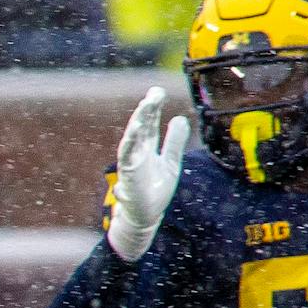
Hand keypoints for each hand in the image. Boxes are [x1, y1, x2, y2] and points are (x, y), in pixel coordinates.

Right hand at [108, 86, 188, 261]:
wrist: (147, 215)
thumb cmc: (156, 191)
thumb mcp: (171, 162)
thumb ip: (174, 141)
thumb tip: (180, 118)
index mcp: (147, 148)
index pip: (149, 123)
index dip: (153, 108)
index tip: (157, 91)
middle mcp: (137, 152)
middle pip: (141, 126)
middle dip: (147, 109)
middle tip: (154, 92)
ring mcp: (131, 162)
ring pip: (133, 137)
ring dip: (139, 120)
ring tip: (147, 105)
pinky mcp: (128, 174)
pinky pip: (127, 154)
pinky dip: (130, 141)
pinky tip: (135, 128)